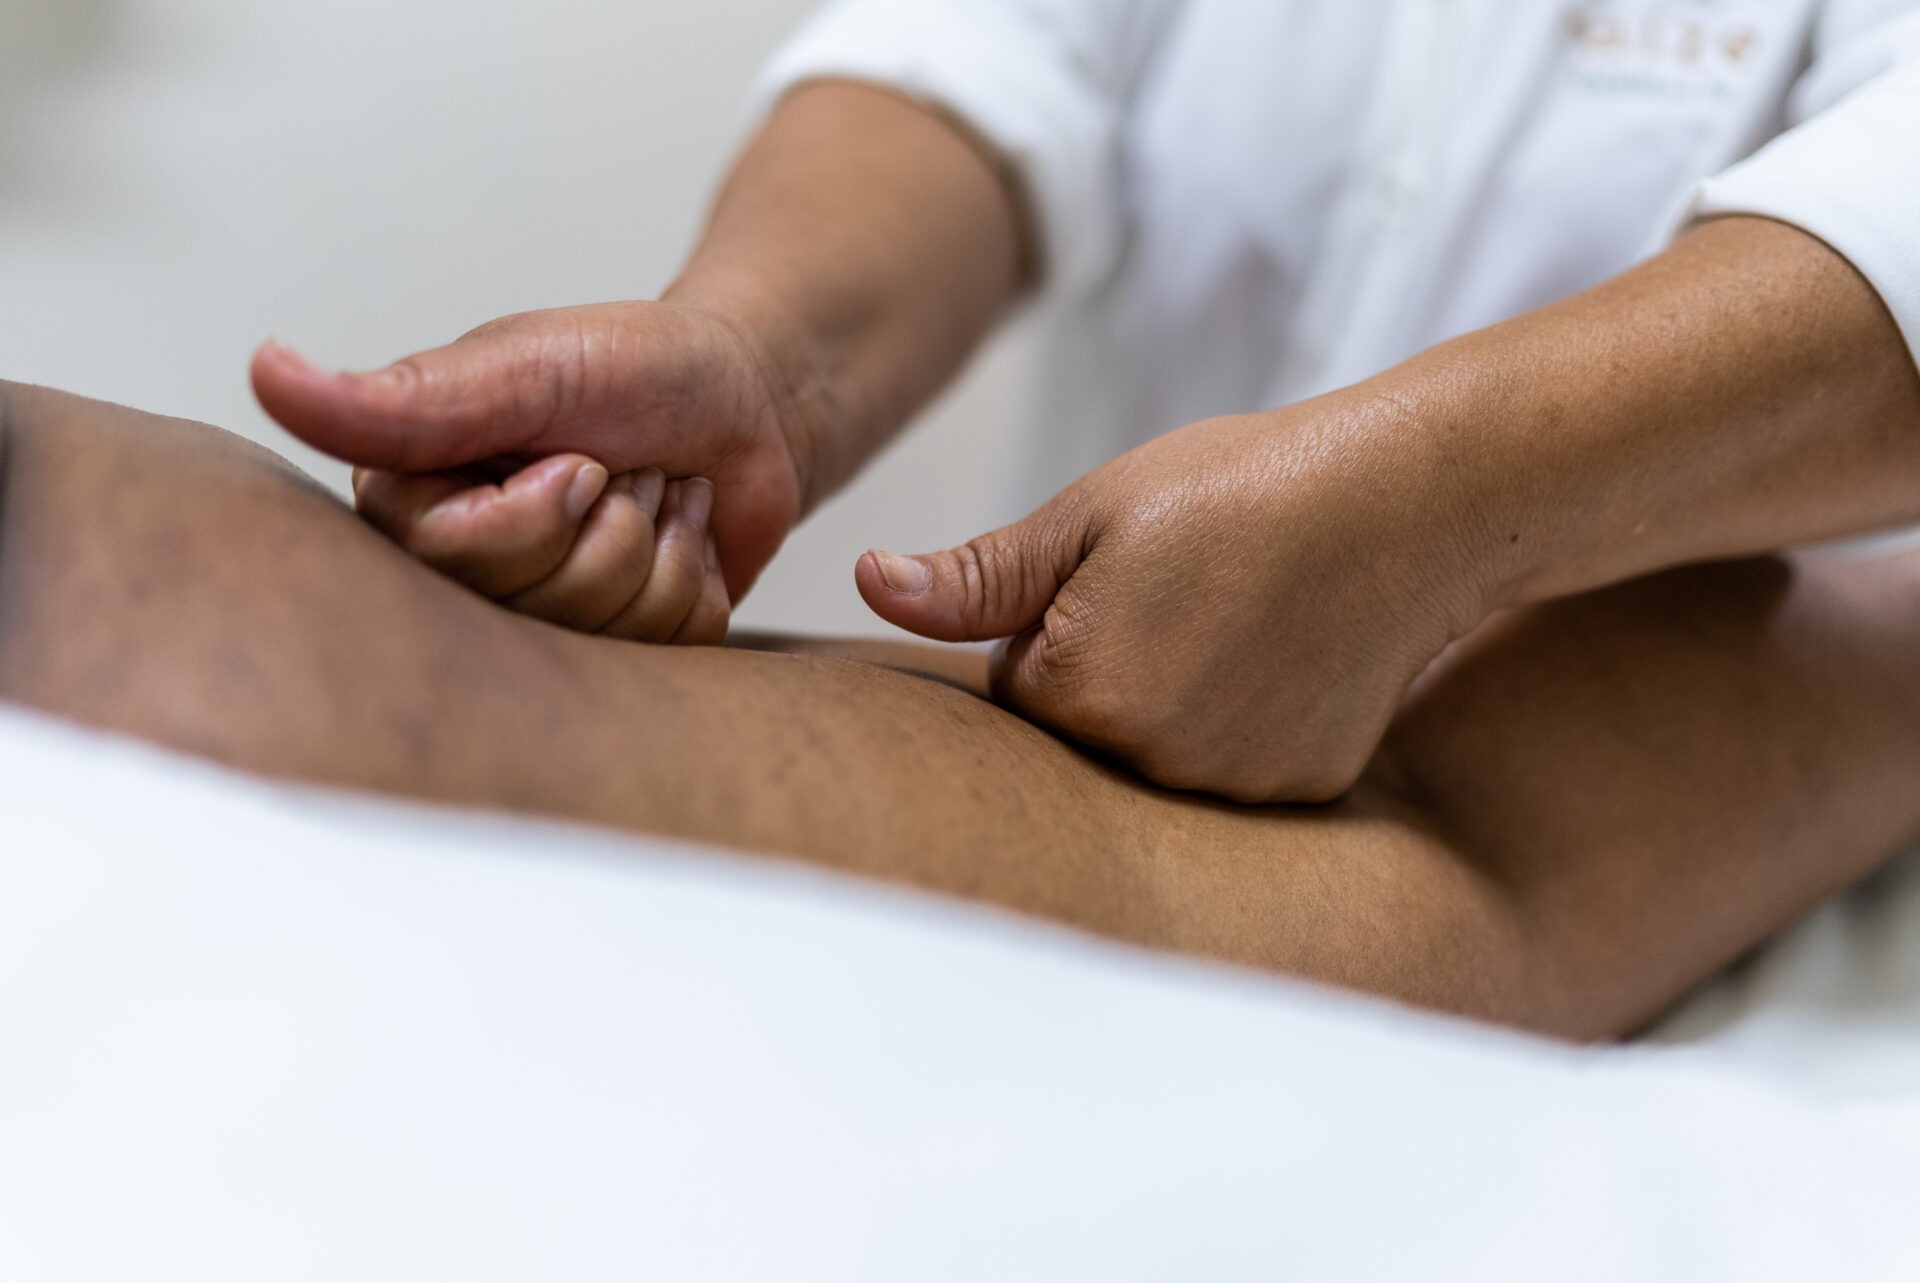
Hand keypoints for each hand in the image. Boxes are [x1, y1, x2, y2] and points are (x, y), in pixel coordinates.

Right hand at [250, 300, 818, 633]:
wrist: (749, 395)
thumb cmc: (635, 367)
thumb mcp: (523, 367)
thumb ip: (401, 400)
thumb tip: (266, 372)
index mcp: (417, 507)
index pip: (460, 560)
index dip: (546, 508)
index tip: (578, 453)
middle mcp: (469, 578)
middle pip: (539, 610)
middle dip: (612, 524)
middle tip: (616, 466)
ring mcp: (550, 623)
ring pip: (611, 636)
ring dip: (662, 547)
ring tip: (652, 491)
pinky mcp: (628, 653)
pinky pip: (671, 651)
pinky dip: (699, 582)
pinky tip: (685, 535)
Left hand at [856, 398, 1496, 802]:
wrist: (1405, 500)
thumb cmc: (1241, 486)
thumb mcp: (1091, 511)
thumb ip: (977, 575)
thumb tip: (873, 586)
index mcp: (1077, 692)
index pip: (1014, 688)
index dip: (1054, 624)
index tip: (1118, 577)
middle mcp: (1148, 765)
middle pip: (1082, 733)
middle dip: (1107, 671)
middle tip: (1183, 592)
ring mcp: (1229, 789)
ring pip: (1155, 756)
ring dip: (1175, 704)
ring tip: (1238, 618)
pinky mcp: (1296, 793)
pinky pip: (1231, 771)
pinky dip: (1244, 727)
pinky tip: (1284, 660)